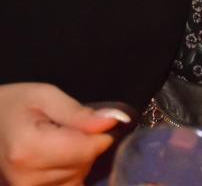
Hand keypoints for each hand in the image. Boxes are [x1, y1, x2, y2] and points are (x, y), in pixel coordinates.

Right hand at [0, 83, 126, 185]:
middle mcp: (26, 177)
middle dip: (88, 145)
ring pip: (79, 177)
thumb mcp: (46, 95)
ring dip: (79, 159)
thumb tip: (113, 121)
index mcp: (29, 148)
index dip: (100, 134)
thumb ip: (79, 112)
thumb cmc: (16, 104)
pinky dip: (71, 172)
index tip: (96, 120)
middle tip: (68, 127)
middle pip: (84, 164)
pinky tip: (60, 157)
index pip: (86, 150)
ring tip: (59, 140)